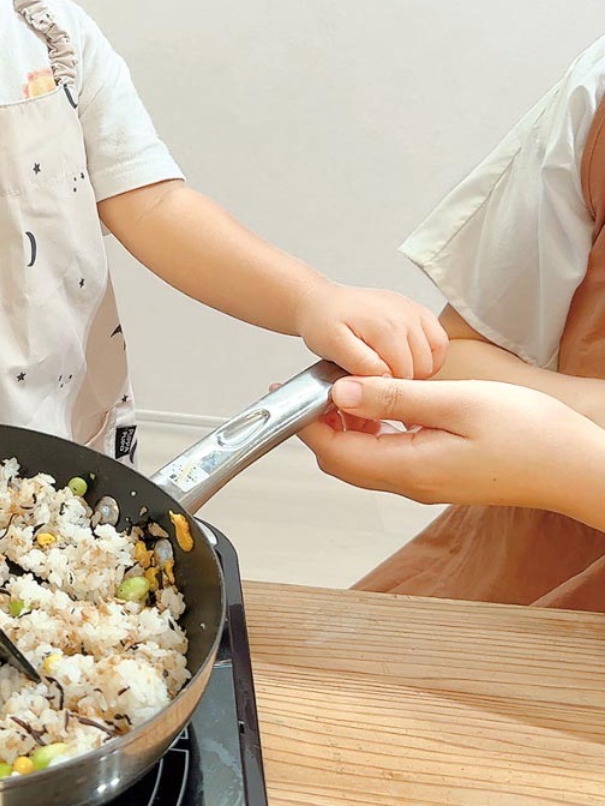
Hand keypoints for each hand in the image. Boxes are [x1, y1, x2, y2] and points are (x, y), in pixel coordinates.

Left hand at [294, 282, 446, 377]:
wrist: (320, 302)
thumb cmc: (322, 323)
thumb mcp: (333, 347)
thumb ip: (361, 365)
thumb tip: (387, 379)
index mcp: (387, 326)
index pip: (405, 376)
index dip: (387, 390)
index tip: (371, 390)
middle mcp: (406, 315)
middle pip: (423, 368)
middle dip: (402, 381)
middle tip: (377, 379)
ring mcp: (415, 312)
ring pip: (434, 357)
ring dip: (416, 369)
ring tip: (389, 369)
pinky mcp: (419, 312)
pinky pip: (439, 342)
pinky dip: (427, 356)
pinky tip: (405, 359)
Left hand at [299, 376, 604, 516]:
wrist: (578, 466)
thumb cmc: (530, 433)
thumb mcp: (457, 403)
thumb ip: (395, 397)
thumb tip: (341, 391)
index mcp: (408, 468)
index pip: (333, 450)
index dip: (303, 420)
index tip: (287, 389)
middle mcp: (410, 482)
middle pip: (340, 459)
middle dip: (317, 422)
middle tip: (314, 379)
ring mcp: (423, 481)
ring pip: (361, 457)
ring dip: (344, 424)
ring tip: (345, 382)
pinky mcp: (436, 474)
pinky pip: (386, 455)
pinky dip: (370, 428)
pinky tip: (381, 400)